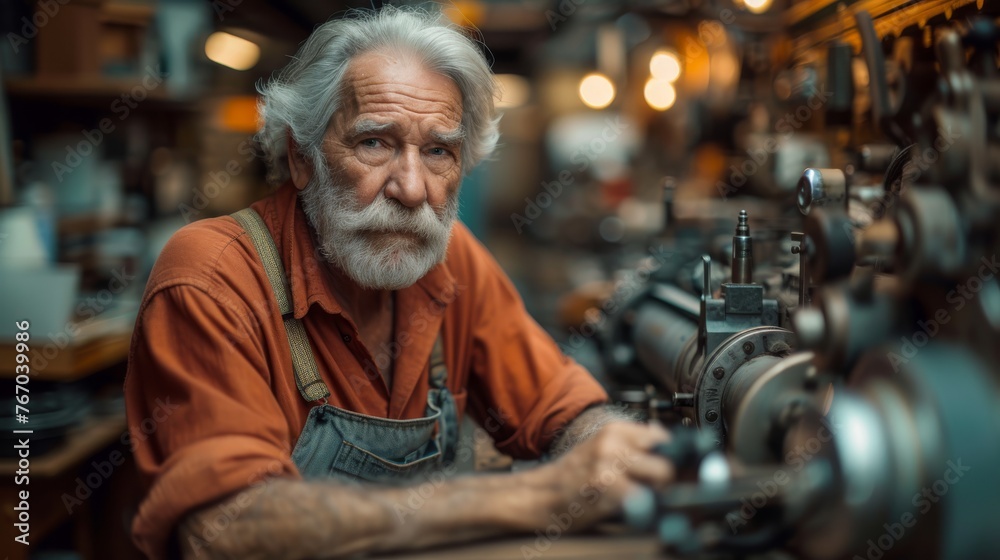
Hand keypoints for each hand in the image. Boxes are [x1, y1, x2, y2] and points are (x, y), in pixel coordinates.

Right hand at [537, 422, 673, 529]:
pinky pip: (646, 497)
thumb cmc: (572, 477)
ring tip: (642, 500)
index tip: (674, 472)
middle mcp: (612, 441)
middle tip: (655, 492)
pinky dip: (647, 507)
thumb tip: (664, 434)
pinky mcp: (606, 486)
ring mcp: (608, 462)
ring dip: (660, 492)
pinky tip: (632, 510)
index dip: (673, 458)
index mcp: (613, 430)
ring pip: (663, 475)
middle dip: (668, 479)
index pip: (663, 437)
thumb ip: (633, 443)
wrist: (540, 496)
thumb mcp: (602, 449)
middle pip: (668, 457)